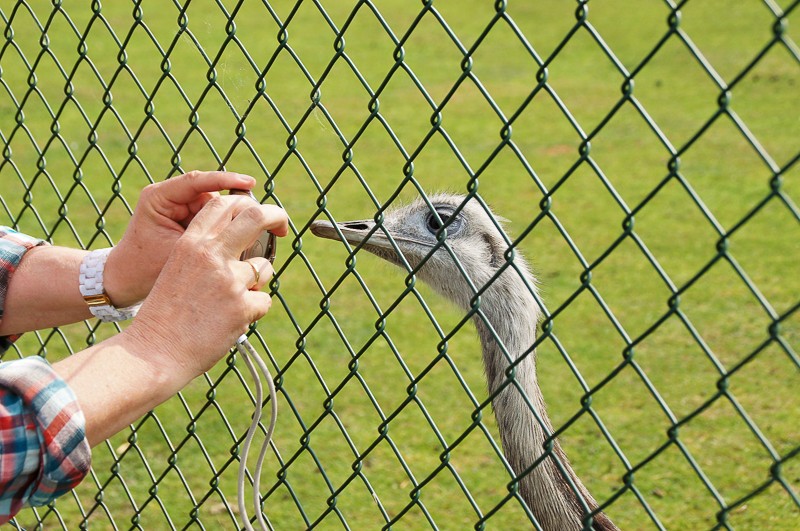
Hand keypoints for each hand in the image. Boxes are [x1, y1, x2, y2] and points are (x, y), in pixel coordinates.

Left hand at [104, 171, 258, 306]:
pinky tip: (247, 240)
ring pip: (219, 207)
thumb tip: (242, 233)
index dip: (226, 180)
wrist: (124, 281)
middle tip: (266, 216)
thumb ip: (204, 240)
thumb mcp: (175, 254)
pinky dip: (230, 228)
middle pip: (213, 192)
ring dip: (237, 218)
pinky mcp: (187, 219)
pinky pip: (216, 218)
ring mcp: (179, 207)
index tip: (250, 183)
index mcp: (159, 197)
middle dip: (240, 204)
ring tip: (260, 232)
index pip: (197, 181)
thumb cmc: (143, 269)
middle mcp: (170, 197)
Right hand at [124, 194, 288, 379]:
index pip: (223, 204)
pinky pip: (264, 301)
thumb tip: (243, 246)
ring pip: (264, 267)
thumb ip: (206, 254)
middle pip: (255, 215)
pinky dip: (253, 312)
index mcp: (190, 244)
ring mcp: (228, 279)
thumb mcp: (177, 270)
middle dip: (275, 216)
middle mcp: (210, 255)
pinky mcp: (241, 306)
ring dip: (257, 283)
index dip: (246, 203)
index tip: (258, 214)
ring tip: (231, 301)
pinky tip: (229, 322)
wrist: (153, 352)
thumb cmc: (166, 315)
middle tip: (281, 226)